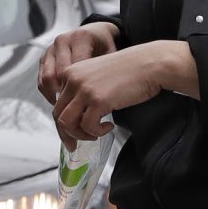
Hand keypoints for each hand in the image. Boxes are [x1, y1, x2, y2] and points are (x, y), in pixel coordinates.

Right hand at [39, 22, 120, 103]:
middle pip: (59, 73)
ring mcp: (51, 48)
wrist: (95, 33)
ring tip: (68, 105)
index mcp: (80, 38)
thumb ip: (106, 70)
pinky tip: (59, 101)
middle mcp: (63, 41)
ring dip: (56, 94)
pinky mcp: (44, 57)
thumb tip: (104, 94)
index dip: (80, 87)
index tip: (88, 101)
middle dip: (68, 93)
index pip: (75, 68)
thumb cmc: (104, 45)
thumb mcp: (110, 54)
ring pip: (47, 77)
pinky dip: (48, 92)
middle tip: (78, 107)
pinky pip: (41, 79)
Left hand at [53, 41, 196, 142]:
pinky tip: (109, 126)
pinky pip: (88, 127)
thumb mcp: (98, 76)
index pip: (57, 104)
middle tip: (76, 145)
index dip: (64, 123)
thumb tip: (77, 116)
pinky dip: (97, 132)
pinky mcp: (98, 100)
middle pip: (58, 115)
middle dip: (67, 134)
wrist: (149, 63)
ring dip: (80, 134)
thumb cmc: (130, 70)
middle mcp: (73, 79)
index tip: (71, 134)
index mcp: (71, 72)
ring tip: (95, 134)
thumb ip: (84, 90)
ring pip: (67, 123)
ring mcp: (84, 89)